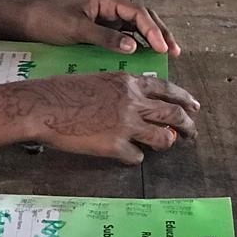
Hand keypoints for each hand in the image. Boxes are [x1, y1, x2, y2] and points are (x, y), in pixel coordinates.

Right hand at [14, 73, 199, 163]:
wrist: (42, 105)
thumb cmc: (62, 90)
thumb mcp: (97, 80)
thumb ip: (121, 89)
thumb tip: (138, 101)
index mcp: (128, 83)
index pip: (166, 89)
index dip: (184, 99)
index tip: (193, 107)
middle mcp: (132, 102)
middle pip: (173, 115)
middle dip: (187, 125)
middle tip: (192, 133)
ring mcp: (126, 125)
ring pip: (163, 138)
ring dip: (167, 143)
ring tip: (166, 145)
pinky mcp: (115, 146)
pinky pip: (136, 156)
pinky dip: (133, 156)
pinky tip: (126, 154)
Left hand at [22, 0, 179, 55]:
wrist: (26, 23)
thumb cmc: (48, 21)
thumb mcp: (76, 29)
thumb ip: (104, 37)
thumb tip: (134, 47)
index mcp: (104, 0)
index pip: (137, 12)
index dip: (153, 29)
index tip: (163, 47)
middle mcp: (108, 6)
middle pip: (142, 16)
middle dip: (159, 32)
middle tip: (174, 52)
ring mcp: (104, 17)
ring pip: (135, 25)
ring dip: (151, 38)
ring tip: (166, 55)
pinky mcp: (99, 29)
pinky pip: (124, 35)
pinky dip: (136, 44)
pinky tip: (144, 57)